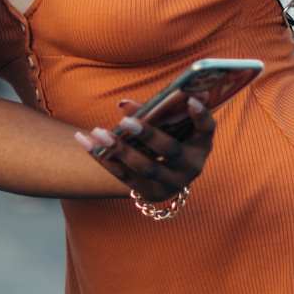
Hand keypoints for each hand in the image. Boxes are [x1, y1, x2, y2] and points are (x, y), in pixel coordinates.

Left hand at [75, 97, 216, 202]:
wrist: (164, 173)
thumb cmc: (170, 138)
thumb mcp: (172, 125)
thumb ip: (154, 111)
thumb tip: (122, 103)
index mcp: (201, 145)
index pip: (206, 128)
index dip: (200, 115)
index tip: (190, 100)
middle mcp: (190, 168)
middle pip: (169, 151)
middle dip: (148, 135)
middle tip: (126, 121)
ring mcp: (170, 184)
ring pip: (143, 168)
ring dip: (119, 150)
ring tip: (99, 132)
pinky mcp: (148, 193)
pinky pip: (123, 176)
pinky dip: (104, 158)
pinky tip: (86, 143)